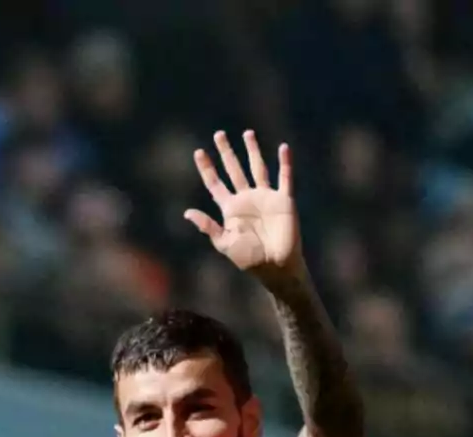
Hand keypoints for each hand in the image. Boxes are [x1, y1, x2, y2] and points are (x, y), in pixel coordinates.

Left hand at [185, 130, 302, 280]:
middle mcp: (246, 199)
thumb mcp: (224, 243)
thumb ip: (208, 227)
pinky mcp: (284, 200)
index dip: (207, 168)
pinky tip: (283, 148)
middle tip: (218, 134)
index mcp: (230, 209)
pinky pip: (285, 178)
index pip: (215, 184)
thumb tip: (187, 212)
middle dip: (226, 152)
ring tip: (247, 133)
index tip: (198, 152)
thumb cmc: (249, 259)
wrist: (275, 266)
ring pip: (257, 168)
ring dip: (252, 151)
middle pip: (234, 170)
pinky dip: (285, 163)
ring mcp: (265, 197)